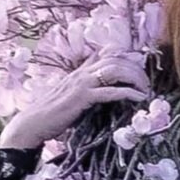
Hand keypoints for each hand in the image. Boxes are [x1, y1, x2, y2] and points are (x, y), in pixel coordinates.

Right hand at [0, 52, 152, 150]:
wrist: (32, 124)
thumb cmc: (50, 116)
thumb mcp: (70, 99)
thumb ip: (84, 94)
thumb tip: (100, 95)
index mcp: (79, 72)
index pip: (105, 55)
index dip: (124, 58)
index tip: (139, 69)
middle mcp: (81, 73)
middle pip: (115, 59)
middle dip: (135, 69)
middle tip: (147, 84)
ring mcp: (81, 83)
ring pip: (115, 71)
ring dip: (135, 79)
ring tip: (146, 90)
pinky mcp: (82, 98)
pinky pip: (109, 92)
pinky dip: (127, 93)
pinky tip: (138, 98)